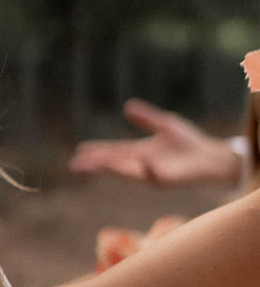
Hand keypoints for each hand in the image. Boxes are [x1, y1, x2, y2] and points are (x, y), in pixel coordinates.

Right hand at [69, 99, 240, 187]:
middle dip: (95, 165)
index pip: (113, 151)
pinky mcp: (164, 180)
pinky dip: (141, 169)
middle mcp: (141, 164)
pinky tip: (134, 161)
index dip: (97, 151)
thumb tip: (127, 106)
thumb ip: (146, 118)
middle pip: (113, 164)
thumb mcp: (165, 124)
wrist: (211, 156)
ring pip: (126, 172)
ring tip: (93, 165)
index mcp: (139, 151)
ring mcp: (151, 173)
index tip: (80, 150)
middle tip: (75, 165)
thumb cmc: (189, 142)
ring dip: (109, 169)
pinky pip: (149, 174)